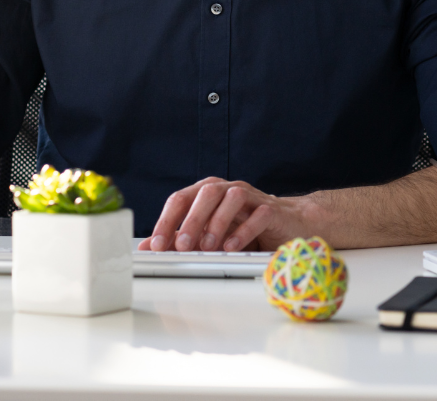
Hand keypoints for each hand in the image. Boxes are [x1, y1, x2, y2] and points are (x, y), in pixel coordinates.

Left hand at [136, 176, 317, 252]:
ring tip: (208, 247)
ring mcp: (251, 197)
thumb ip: (180, 237)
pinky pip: (258, 214)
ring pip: (232, 198)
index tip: (157, 245)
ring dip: (217, 222)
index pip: (181, 198)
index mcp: (208, 192)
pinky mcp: (271, 210)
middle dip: (191, 220)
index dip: (167, 220)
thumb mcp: (208, 232)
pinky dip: (244, 230)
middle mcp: (227, 189)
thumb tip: (148, 247)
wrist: (287, 224)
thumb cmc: (244, 226)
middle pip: (206, 194)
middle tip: (182, 246)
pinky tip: (233, 246)